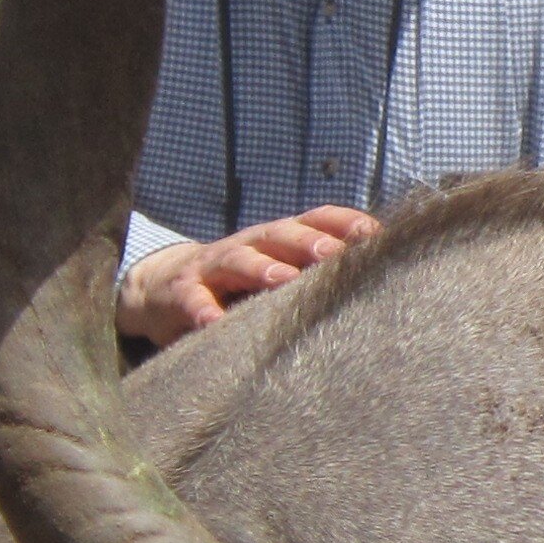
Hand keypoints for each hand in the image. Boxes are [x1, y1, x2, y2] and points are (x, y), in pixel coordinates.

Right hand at [115, 207, 375, 344]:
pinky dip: (203, 311)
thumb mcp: (276, 271)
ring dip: (262, 268)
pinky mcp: (182, 293)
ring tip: (283, 280)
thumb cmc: (239, 284)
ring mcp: (213, 266)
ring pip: (238, 260)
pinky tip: (214, 324)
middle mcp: (249, 244)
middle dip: (308, 241)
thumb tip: (377, 279)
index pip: (315, 218)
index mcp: (278, 238)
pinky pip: (193, 300)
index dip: (343, 222)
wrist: (165, 289)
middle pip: (280, 235)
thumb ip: (314, 271)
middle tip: (333, 253)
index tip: (375, 234)